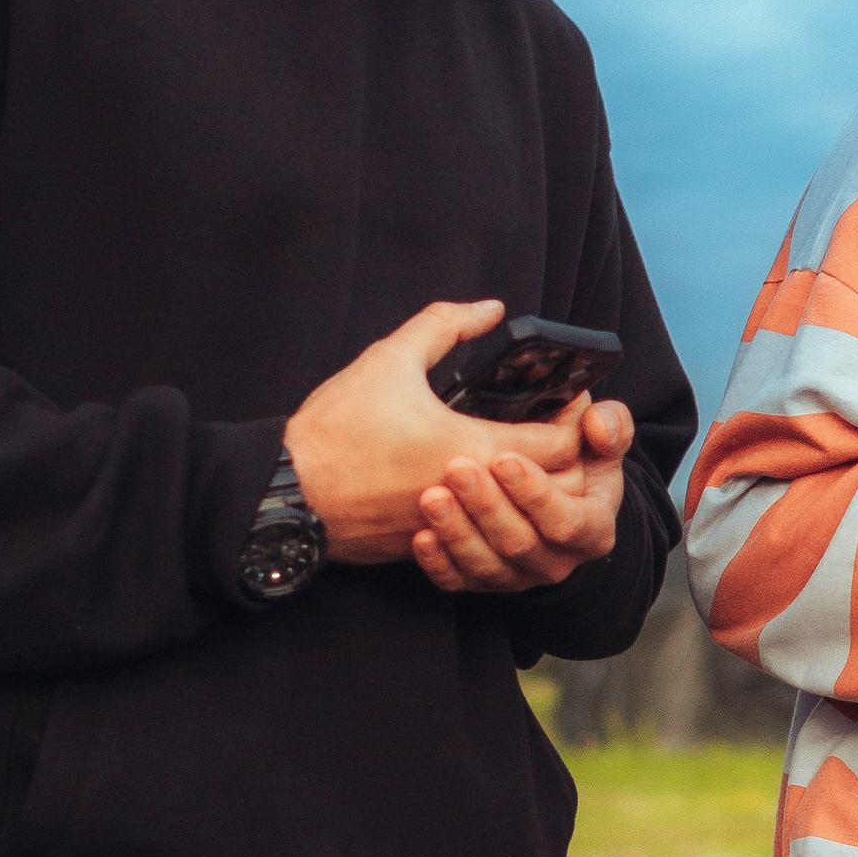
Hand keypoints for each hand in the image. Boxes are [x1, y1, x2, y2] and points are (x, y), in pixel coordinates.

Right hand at [283, 300, 589, 567]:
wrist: (282, 495)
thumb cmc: (334, 433)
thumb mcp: (389, 360)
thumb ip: (445, 325)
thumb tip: (489, 310)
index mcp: (473, 450)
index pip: (561, 449)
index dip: (575, 423)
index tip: (570, 402)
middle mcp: (472, 499)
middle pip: (550, 489)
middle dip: (559, 460)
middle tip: (552, 426)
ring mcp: (450, 528)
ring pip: (514, 516)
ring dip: (525, 489)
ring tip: (518, 454)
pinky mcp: (424, 547)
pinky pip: (475, 532)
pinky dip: (486, 510)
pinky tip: (473, 483)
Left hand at [410, 390, 632, 594]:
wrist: (549, 498)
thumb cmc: (577, 463)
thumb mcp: (601, 444)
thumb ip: (611, 428)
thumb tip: (597, 423)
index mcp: (592, 530)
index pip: (567, 522)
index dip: (536, 494)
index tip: (504, 459)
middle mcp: (557, 561)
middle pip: (520, 542)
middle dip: (487, 506)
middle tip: (457, 468)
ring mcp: (518, 576)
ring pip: (486, 564)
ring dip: (457, 532)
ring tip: (431, 497)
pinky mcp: (483, 582)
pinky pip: (458, 581)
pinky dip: (438, 562)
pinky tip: (420, 536)